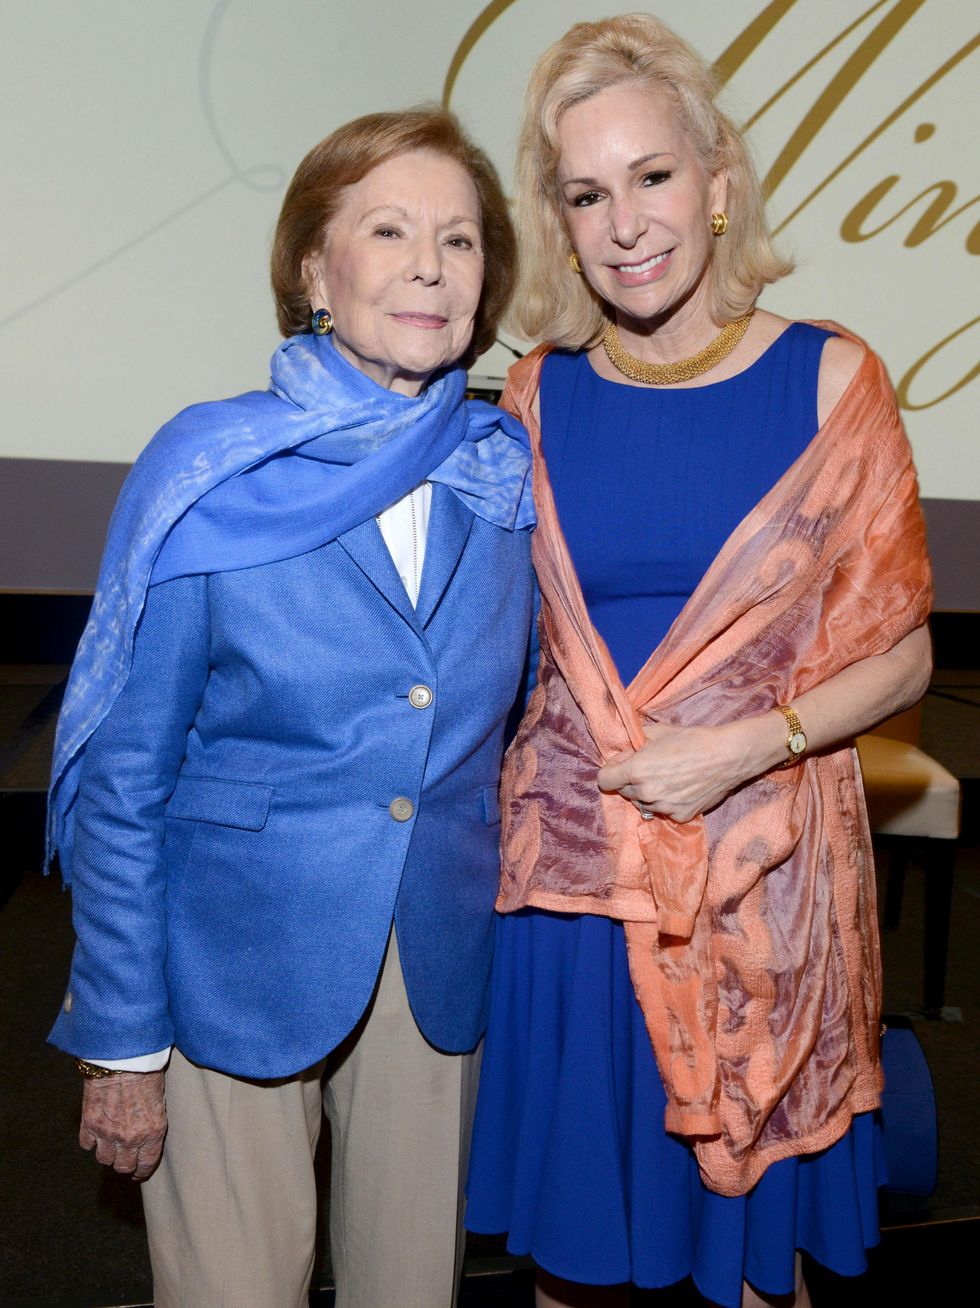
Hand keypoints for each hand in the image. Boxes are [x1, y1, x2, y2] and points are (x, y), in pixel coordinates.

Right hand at [79, 1071, 166, 1179]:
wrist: (123, 1058)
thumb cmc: (147, 1073)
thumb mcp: (160, 1099)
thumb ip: (152, 1122)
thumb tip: (147, 1135)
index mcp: (153, 1132)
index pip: (147, 1163)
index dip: (142, 1171)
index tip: (139, 1173)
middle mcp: (130, 1138)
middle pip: (124, 1166)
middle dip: (125, 1164)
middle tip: (124, 1160)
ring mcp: (108, 1133)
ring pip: (104, 1159)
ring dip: (108, 1153)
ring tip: (110, 1145)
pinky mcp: (90, 1124)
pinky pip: (87, 1145)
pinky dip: (90, 1141)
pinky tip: (95, 1134)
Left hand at [597, 717, 778, 823]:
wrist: (727, 756)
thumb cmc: (691, 740)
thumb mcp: (656, 733)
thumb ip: (633, 745)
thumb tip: (622, 754)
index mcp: (636, 771)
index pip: (604, 780)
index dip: (611, 770)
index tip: (622, 765)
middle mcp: (646, 793)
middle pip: (623, 792)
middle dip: (630, 781)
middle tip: (649, 767)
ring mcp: (663, 808)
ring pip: (643, 803)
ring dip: (648, 793)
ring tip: (668, 777)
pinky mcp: (680, 816)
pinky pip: (664, 811)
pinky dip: (668, 802)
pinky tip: (682, 788)